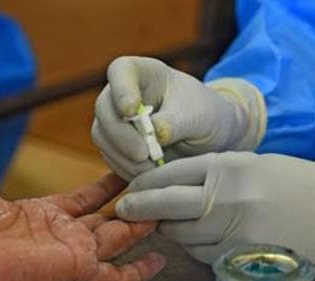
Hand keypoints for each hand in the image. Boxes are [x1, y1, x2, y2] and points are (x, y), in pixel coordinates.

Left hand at [0, 117, 165, 280]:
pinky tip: (158, 261)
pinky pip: (114, 277)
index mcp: (41, 215)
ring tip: (167, 203)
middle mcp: (62, 234)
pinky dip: (136, 272)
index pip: (84, 199)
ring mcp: (71, 251)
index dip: (105, 186)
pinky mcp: (75, 267)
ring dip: (142, 223)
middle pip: (108, 218)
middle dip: (132, 201)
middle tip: (155, 184)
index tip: (123, 171)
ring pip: (119, 239)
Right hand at [92, 56, 264, 179]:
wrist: (211, 138)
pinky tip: (149, 176)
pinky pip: (111, 158)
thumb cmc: (206, 115)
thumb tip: (152, 134)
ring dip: (124, 157)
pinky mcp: (116, 146)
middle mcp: (123, 94)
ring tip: (153, 169)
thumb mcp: (198, 116)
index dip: (120, 90)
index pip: (120, 71)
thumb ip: (174, 123)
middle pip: (104, 109)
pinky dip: (127, 169)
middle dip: (120, 135)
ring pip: (103, 137)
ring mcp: (116, 120)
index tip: (131, 111)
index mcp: (143, 73)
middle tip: (143, 155)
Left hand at [115, 152, 314, 269]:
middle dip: (139, 209)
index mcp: (229, 167)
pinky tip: (204, 236)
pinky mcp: (244, 258)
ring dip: (171, 230)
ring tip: (175, 221)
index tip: (129, 188)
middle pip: (167, 206)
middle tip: (125, 211)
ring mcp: (235, 231)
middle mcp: (228, 198)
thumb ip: (208, 174)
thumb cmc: (293, 181)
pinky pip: (202, 255)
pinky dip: (195, 247)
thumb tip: (166, 186)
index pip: (170, 174)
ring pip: (182, 236)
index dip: (144, 183)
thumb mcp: (248, 163)